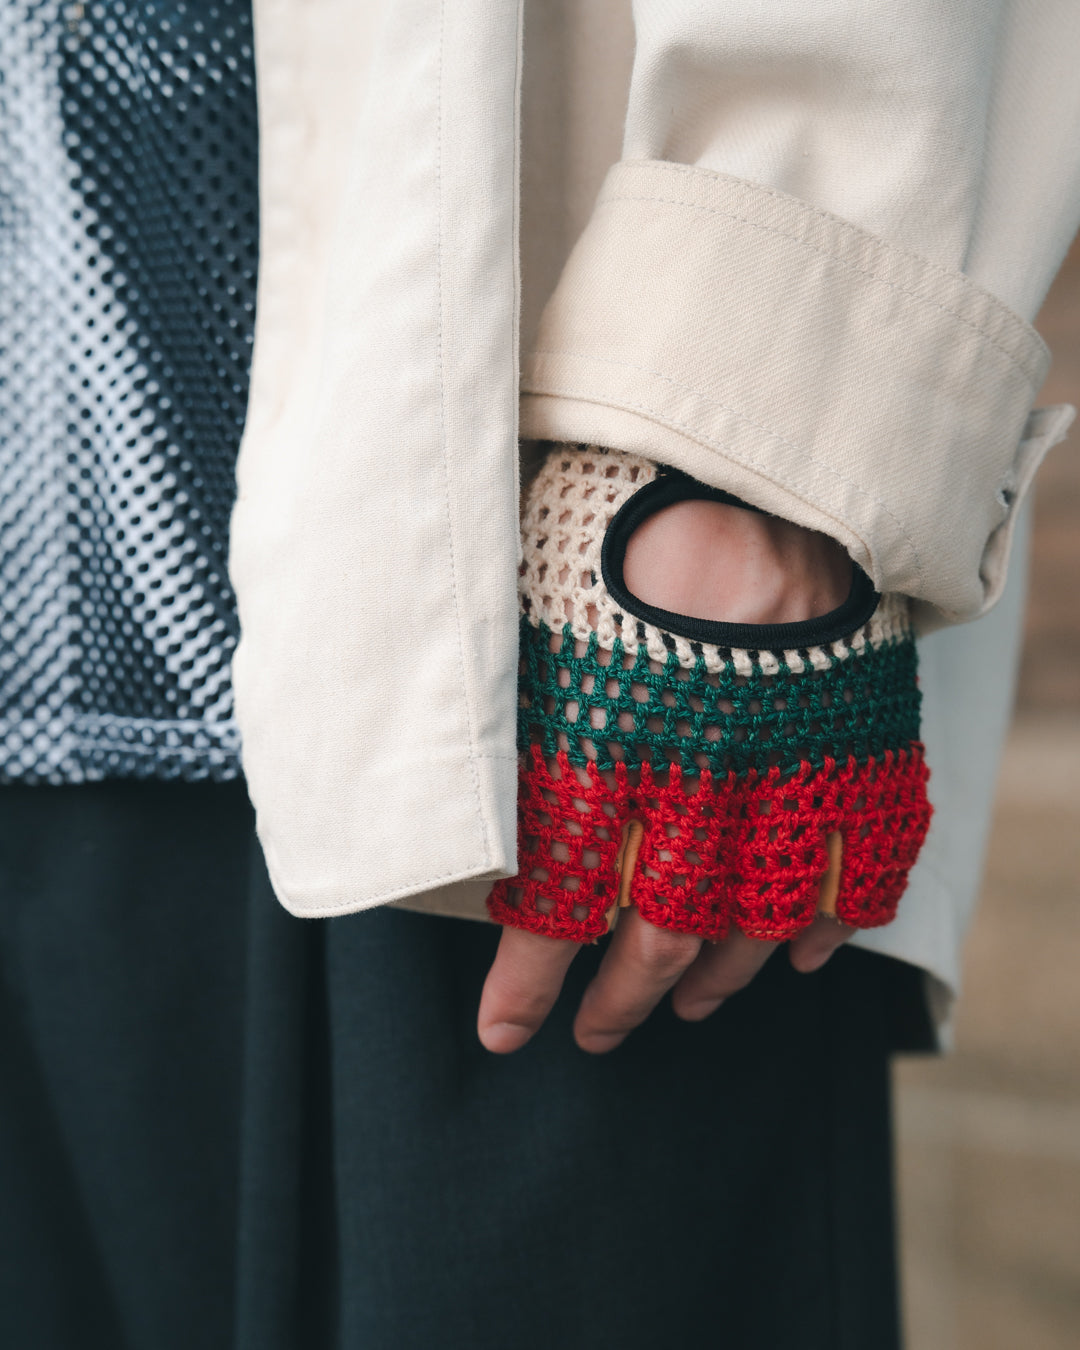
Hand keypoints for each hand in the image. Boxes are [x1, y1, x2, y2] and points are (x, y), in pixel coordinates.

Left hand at [480, 447, 929, 1052]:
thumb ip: (469, 681)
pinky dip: (829, 921)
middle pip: (660, 930)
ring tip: (688, 1009)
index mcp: (602, 736)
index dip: (528, 980)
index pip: (556, 897)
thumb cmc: (606, 509)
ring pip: (757, 916)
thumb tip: (389, 735)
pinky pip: (858, 861)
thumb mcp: (510, 591)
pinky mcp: (852, 737)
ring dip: (717, 980)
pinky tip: (795, 955)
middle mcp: (695, 771)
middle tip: (594, 1036)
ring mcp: (785, 761)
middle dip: (620, 999)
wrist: (741, 447)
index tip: (505, 1031)